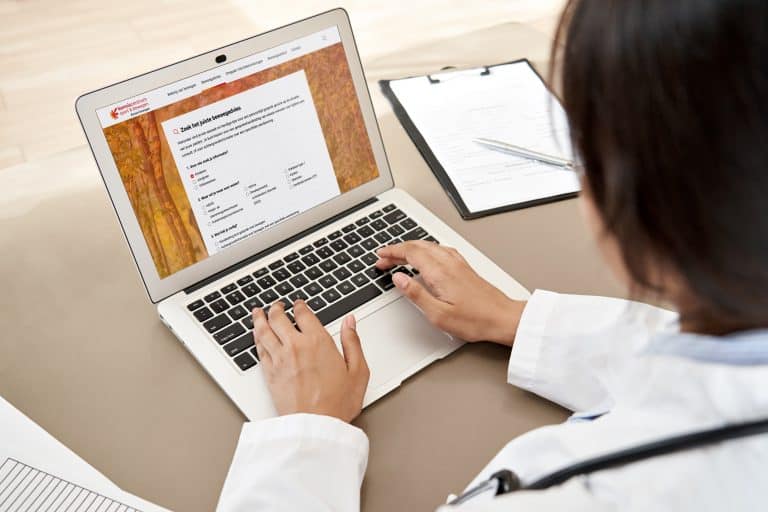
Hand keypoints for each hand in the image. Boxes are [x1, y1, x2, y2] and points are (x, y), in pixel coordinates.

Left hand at [252, 300, 369, 421]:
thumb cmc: (338, 403)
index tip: (298, 304)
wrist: (316, 426)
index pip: (303, 314)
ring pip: (264, 331)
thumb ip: (353, 342)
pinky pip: (258, 349)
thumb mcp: (358, 371)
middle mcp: (295, 346)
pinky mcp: (269, 373)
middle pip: (279, 318)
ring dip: (260, 318)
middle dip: (276, 308)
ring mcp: (279, 359)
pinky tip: (256, 336)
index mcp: (318, 341)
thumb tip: (350, 322)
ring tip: (258, 312)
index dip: (299, 305)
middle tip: (276, 305)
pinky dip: (256, 338)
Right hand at [376, 241, 524, 345]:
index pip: (410, 252)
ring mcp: (458, 263)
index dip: (392, 252)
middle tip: (383, 259)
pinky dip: (425, 249)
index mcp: (439, 272)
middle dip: (397, 250)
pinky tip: (425, 255)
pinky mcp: (464, 267)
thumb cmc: (475, 319)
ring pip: (429, 245)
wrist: (503, 318)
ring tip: (399, 257)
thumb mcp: (438, 314)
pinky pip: (439, 249)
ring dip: (411, 248)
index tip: (380, 256)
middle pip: (418, 246)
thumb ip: (415, 294)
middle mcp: (449, 263)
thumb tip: (398, 278)